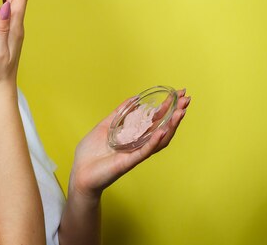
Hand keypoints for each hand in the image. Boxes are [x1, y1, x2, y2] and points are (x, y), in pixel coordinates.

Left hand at [68, 89, 191, 199]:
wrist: (79, 172)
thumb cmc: (91, 153)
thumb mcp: (105, 126)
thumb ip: (119, 114)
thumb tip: (133, 99)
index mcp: (134, 135)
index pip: (155, 119)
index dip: (167, 107)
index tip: (178, 94)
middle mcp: (138, 144)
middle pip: (162, 127)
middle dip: (175, 113)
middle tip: (186, 100)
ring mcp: (135, 153)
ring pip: (158, 140)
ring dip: (170, 126)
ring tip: (180, 113)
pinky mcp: (128, 161)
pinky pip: (144, 151)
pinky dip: (154, 141)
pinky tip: (162, 131)